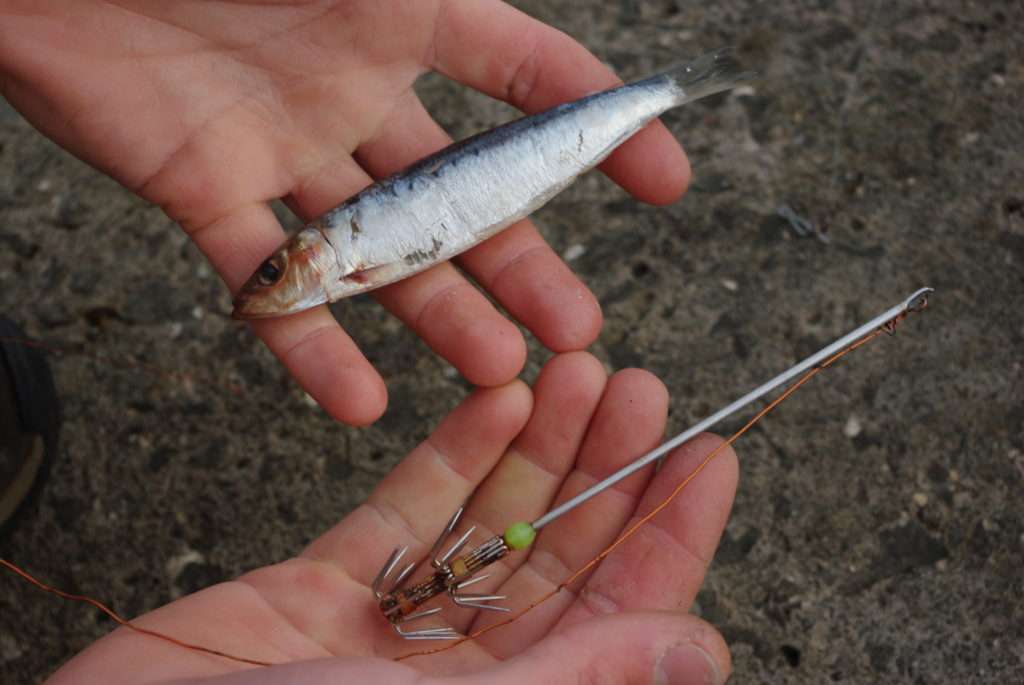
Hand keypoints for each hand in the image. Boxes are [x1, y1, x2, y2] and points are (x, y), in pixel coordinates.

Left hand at [0, 1, 691, 424]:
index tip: (661, 181)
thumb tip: (562, 49)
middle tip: (578, 329)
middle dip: (522, 263)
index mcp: (397, 18)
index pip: (522, 75)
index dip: (596, 128)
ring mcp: (281, 150)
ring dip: (436, 315)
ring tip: (496, 374)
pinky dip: (308, 343)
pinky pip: (266, 280)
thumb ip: (448, 1)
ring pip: (377, 250)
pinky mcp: (201, 193)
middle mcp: (349, 93)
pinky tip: (358, 403)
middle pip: (455, 194)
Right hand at [46, 353, 735, 683]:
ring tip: (578, 369)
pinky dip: (453, 453)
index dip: (671, 533)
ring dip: (539, 445)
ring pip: (488, 522)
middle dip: (606, 467)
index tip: (710, 454)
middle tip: (643, 385)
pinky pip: (402, 513)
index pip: (624, 616)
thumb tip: (700, 650)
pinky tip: (497, 397)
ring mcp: (392, 630)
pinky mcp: (321, 592)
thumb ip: (576, 680)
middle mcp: (466, 674)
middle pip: (559, 555)